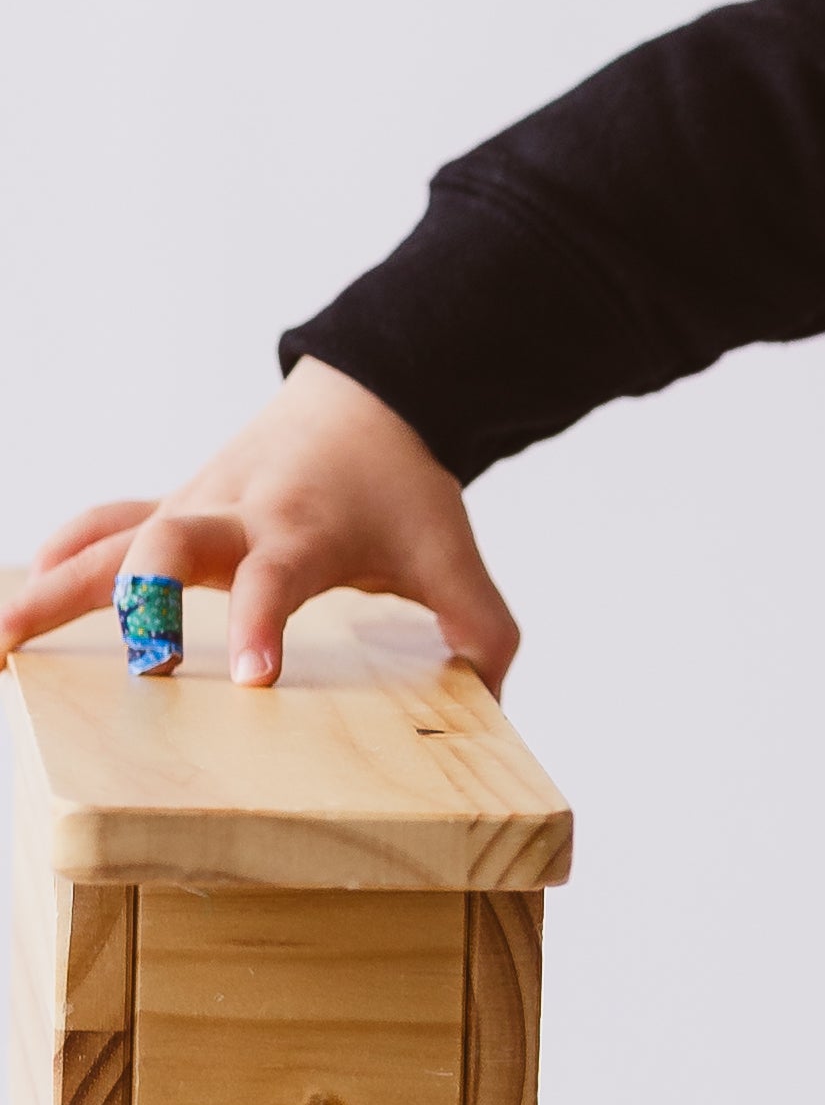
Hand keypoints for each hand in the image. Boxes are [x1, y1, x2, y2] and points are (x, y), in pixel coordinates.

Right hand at [0, 361, 518, 688]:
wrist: (370, 403)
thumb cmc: (406, 491)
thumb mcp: (453, 557)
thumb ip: (481, 630)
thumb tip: (495, 701)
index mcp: (308, 530)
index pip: (277, 576)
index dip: (260, 623)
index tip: (251, 680)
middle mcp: (239, 513)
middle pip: (169, 541)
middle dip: (136, 596)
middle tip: (122, 662)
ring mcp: (196, 504)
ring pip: (112, 534)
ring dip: (55, 584)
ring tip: (3, 641)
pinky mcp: (173, 503)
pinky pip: (104, 521)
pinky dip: (61, 550)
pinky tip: (23, 589)